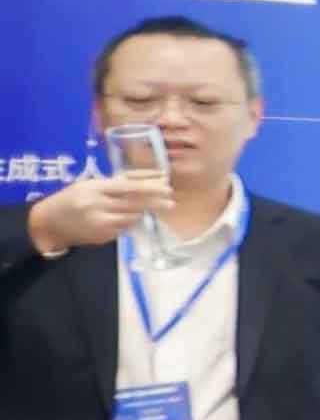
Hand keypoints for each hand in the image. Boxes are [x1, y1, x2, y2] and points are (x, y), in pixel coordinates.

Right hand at [27, 171, 158, 253]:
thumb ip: (114, 185)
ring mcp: (100, 223)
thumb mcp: (89, 185)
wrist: (47, 223)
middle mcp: (98, 206)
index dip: (150, 189)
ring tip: (144, 209)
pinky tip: (120, 219)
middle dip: (155, 204)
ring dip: (141, 214)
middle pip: (134, 205)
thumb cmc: (70, 199)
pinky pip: (123, 229)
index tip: (167, 189)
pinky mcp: (102, 237)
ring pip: (132, 219)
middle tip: (171, 203)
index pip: (129, 188)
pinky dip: (127, 224)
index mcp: (95, 188)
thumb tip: (146, 183)